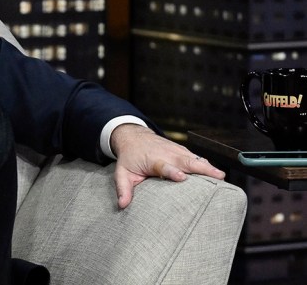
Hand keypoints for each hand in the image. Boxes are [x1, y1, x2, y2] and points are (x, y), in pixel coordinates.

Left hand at [110, 124, 225, 208]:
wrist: (134, 137)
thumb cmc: (130, 157)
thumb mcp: (122, 173)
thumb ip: (123, 188)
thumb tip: (122, 205)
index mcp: (153, 160)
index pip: (164, 166)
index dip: (172, 171)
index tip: (181, 177)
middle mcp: (167, 154)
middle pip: (186, 161)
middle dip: (201, 168)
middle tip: (217, 177)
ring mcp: (177, 151)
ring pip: (195, 159)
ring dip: (208, 167)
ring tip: (222, 178)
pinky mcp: (182, 152)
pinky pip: (196, 158)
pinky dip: (207, 165)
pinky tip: (217, 174)